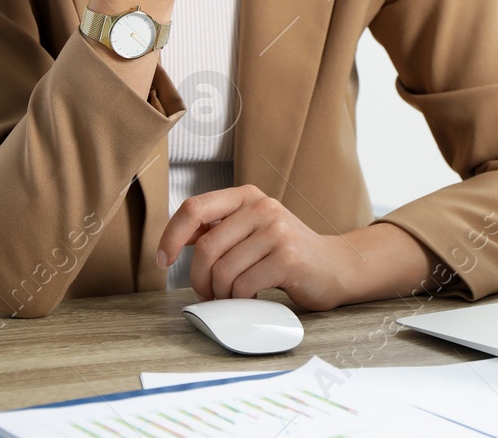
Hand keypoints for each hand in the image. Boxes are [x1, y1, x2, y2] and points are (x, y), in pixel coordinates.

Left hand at [156, 185, 354, 309]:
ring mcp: (277, 231)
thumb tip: (177, 240)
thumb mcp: (252, 229)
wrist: (334, 266)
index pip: (194, 208)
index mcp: (247, 196)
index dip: (171, 236)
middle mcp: (262, 207)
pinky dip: (240, 300)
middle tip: (209, 293)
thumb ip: (219, 229)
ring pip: (224, 271)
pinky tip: (252, 298)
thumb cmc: (285, 253)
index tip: (164, 260)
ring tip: (233, 297)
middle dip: (199, 280)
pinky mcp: (288, 258)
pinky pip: (244, 285)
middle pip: (207, 248)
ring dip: (221, 294)